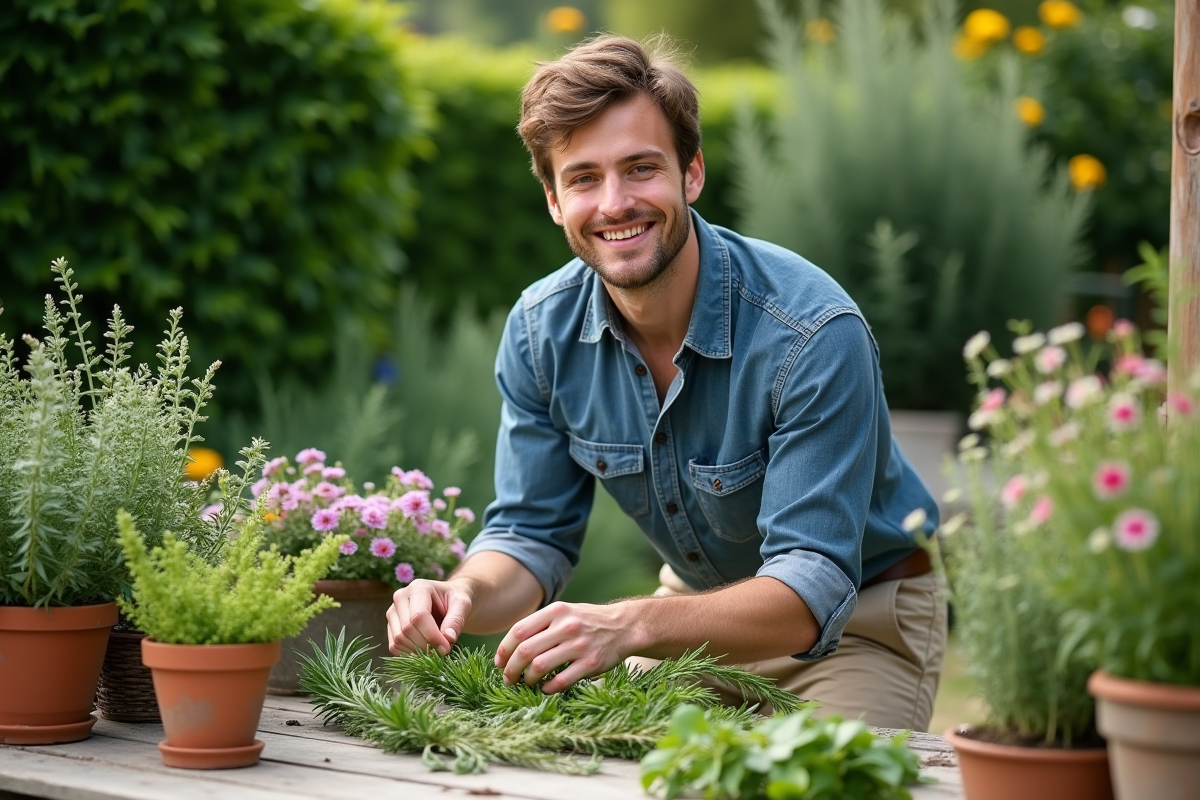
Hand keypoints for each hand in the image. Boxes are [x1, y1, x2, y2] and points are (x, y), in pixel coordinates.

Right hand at [386, 578, 471, 655]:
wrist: (446, 600)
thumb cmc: (454, 600)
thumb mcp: (463, 605)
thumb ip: (456, 620)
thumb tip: (448, 639)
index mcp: (418, 587)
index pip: (419, 616)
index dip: (432, 636)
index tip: (446, 648)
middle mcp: (401, 597)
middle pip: (407, 629)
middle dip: (426, 645)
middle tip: (442, 651)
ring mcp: (393, 611)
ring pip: (399, 639)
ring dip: (417, 650)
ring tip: (434, 649)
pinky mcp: (391, 625)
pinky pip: (394, 645)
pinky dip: (409, 653)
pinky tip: (424, 650)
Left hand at [495, 601, 629, 693]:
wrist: (623, 626)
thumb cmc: (586, 621)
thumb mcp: (564, 613)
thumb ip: (539, 625)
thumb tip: (508, 649)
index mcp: (556, 611)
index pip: (519, 630)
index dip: (504, 649)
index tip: (499, 662)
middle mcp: (566, 626)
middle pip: (525, 650)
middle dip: (511, 669)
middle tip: (508, 678)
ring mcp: (579, 645)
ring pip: (540, 666)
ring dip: (527, 679)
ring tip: (526, 683)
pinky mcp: (591, 663)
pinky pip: (560, 680)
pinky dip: (547, 688)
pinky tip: (544, 688)